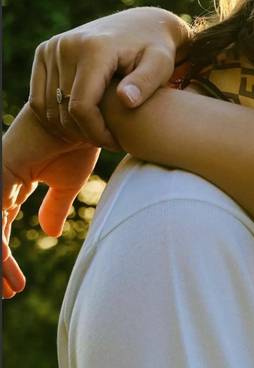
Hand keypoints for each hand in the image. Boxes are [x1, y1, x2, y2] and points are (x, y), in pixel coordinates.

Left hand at [3, 105, 99, 297]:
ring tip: (8, 289)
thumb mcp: (68, 182)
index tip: (15, 287)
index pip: (0, 228)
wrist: (90, 115)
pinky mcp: (0, 175)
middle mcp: (1, 181)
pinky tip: (5, 267)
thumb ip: (54, 206)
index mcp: (13, 182)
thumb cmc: (83, 141)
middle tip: (8, 293)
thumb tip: (47, 232)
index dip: (4, 260)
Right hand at [29, 7, 191, 149]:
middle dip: (86, 131)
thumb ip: (146, 82)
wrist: (142, 24)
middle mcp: (67, 45)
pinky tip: (82, 120)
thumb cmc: (157, 49)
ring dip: (70, 125)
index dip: (96, 132)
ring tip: (99, 130)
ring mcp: (52, 47)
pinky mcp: (45, 51)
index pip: (82, 106)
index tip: (116, 143)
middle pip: (64, 108)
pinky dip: (56, 113)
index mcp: (95, 48)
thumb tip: (126, 100)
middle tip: (109, 140)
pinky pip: (39, 96)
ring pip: (49, 105)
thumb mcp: (161, 65)